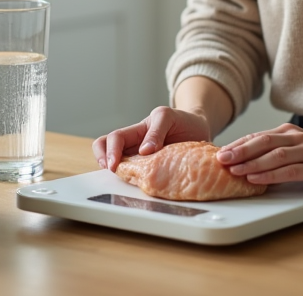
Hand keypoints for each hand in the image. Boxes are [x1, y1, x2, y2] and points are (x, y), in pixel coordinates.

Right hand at [92, 106, 211, 171]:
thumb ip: (156, 130)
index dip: (109, 151)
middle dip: (103, 159)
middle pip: (105, 149)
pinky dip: (135, 182)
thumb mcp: (168, 116)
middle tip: (112, 170)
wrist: (199, 128)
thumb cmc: (182, 121)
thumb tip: (143, 151)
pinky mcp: (153, 172)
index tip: (113, 164)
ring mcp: (142, 160)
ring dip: (117, 173)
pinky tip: (142, 185)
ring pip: (120, 167)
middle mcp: (134, 146)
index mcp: (136, 131)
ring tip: (125, 179)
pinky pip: (139, 178)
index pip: (114, 138)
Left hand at [216, 123, 302, 187]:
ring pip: (274, 155)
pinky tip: (257, 178)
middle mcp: (296, 138)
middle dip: (239, 150)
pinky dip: (271, 174)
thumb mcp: (299, 147)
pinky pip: (290, 170)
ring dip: (252, 162)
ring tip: (234, 170)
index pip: (257, 136)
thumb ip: (278, 151)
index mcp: (288, 132)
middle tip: (220, 159)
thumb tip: (249, 161)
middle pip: (262, 142)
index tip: (219, 152)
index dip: (237, 144)